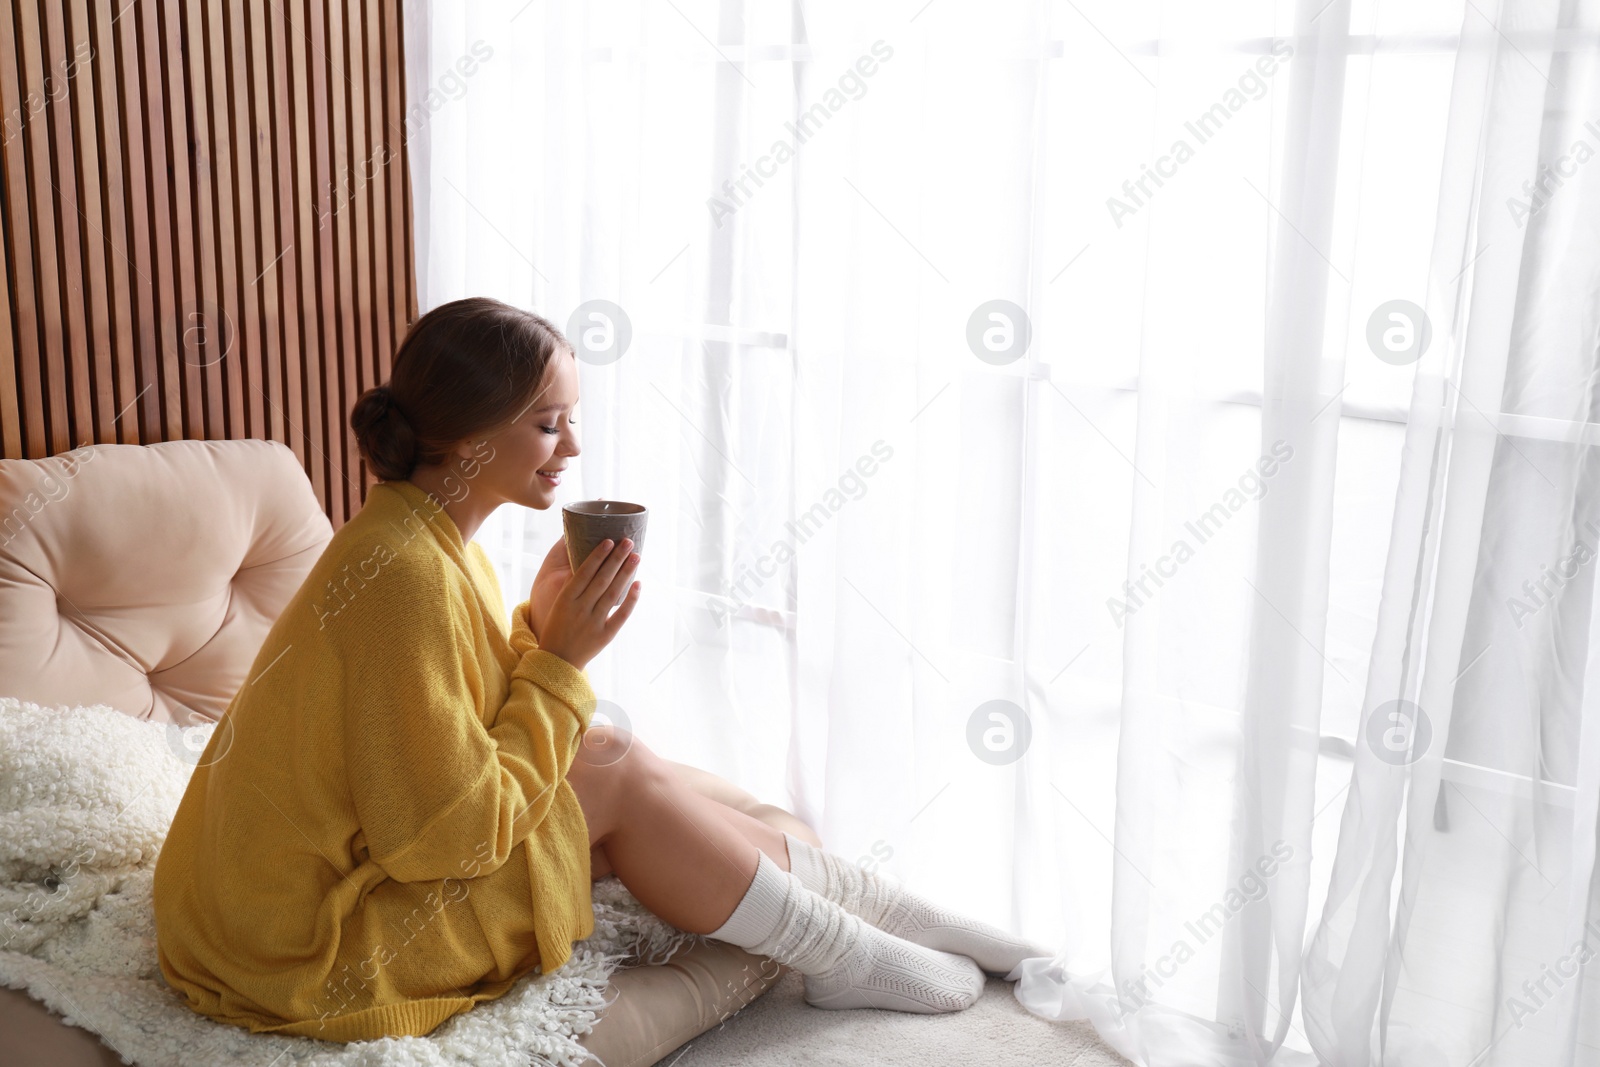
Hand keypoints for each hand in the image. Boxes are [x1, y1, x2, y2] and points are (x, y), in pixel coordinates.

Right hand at [535, 538, 641, 671]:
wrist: (557, 660)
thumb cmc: (558, 627)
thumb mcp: (559, 604)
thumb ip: (574, 586)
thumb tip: (592, 561)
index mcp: (565, 599)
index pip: (584, 572)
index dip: (597, 556)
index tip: (609, 541)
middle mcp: (580, 609)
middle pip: (602, 579)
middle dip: (616, 558)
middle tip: (628, 542)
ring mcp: (593, 622)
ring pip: (613, 593)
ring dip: (626, 573)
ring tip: (636, 557)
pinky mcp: (605, 635)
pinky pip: (621, 615)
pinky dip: (631, 599)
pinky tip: (638, 584)